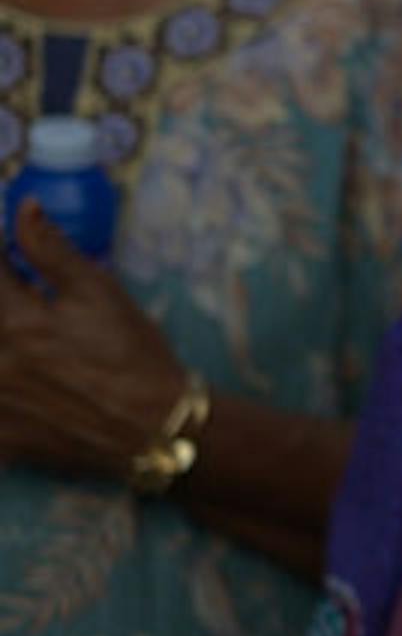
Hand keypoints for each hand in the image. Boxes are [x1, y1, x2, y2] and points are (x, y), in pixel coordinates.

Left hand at [0, 200, 187, 481]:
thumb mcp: (99, 293)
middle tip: (21, 297)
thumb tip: (23, 207)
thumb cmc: (131, 354)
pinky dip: (4, 389)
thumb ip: (51, 250)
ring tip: (22, 334)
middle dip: (2, 292)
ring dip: (3, 338)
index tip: (5, 248)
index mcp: (12, 320)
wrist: (154, 428)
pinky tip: (19, 380)